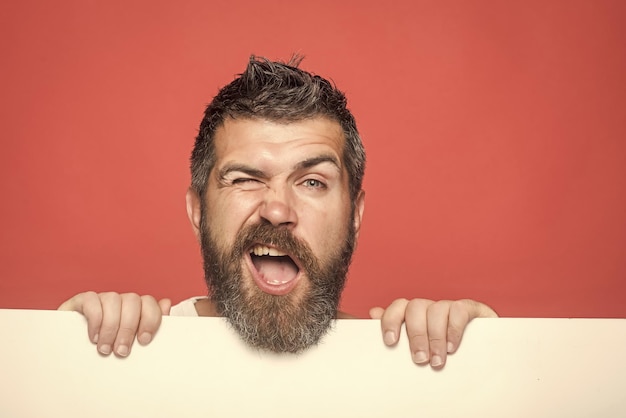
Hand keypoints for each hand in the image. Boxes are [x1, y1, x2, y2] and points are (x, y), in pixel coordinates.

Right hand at [58, 292, 170, 356]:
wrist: (73, 353)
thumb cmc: (109, 347)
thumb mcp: (131, 341)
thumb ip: (150, 324)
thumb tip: (167, 303)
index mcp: (135, 308)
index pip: (149, 302)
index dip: (150, 320)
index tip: (144, 341)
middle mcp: (120, 300)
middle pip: (132, 301)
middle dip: (129, 328)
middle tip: (121, 351)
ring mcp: (102, 298)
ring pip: (114, 300)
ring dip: (111, 327)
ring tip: (105, 348)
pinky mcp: (82, 300)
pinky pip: (92, 300)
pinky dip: (95, 319)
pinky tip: (93, 337)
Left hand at [369, 298, 496, 368]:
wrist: (483, 354)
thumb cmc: (445, 351)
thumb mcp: (420, 346)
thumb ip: (399, 331)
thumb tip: (373, 313)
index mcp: (415, 313)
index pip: (398, 307)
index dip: (391, 321)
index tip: (391, 342)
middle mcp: (431, 307)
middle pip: (416, 308)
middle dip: (416, 335)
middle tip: (420, 359)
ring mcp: (450, 306)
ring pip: (436, 309)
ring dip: (435, 337)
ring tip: (437, 360)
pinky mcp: (471, 308)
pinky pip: (459, 310)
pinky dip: (454, 329)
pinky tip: (452, 347)